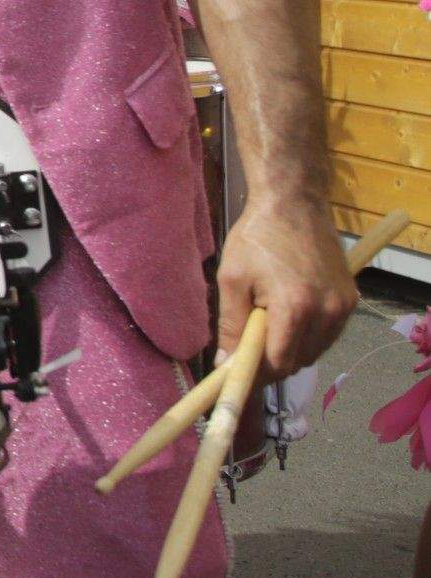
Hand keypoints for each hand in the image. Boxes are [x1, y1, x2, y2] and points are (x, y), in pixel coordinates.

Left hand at [216, 198, 357, 381]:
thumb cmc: (256, 238)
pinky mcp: (351, 299)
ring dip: (291, 348)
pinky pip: (328, 334)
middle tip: (248, 345)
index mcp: (295, 308)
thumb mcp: (232, 279)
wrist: (293, 204)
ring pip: (315, 351)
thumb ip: (231, 325)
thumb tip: (227, 362)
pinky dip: (308, 335)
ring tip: (267, 322)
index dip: (257, 373)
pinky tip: (289, 315)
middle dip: (271, 361)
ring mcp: (343, 307)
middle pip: (299, 361)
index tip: (238, 372)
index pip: (280, 363)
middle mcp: (327, 312)